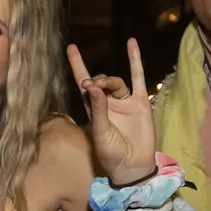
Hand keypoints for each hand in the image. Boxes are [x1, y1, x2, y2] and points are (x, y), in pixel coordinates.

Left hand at [69, 38, 155, 186]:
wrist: (132, 166)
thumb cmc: (111, 154)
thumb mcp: (101, 132)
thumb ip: (98, 109)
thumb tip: (92, 85)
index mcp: (93, 110)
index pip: (83, 84)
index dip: (77, 66)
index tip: (71, 48)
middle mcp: (108, 103)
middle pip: (101, 82)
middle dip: (96, 80)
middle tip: (92, 84)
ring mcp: (124, 102)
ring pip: (116, 83)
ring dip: (110, 80)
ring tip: (105, 85)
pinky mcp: (140, 103)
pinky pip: (138, 78)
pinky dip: (135, 61)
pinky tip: (131, 44)